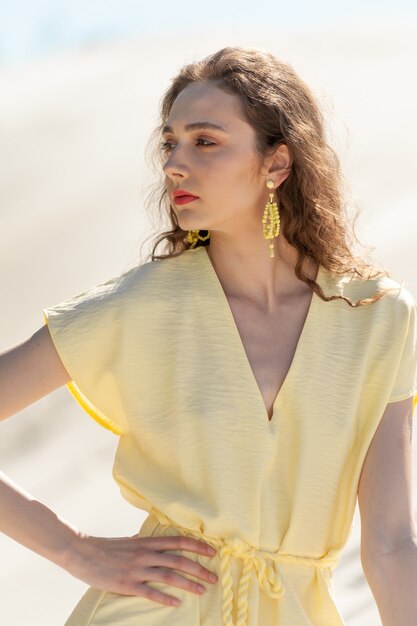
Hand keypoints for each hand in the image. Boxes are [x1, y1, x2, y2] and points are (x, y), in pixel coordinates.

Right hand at [64, 532, 218, 606]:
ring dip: (188, 583)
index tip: (213, 551)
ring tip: (202, 590)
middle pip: (179, 560)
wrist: (81, 552)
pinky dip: (165, 598)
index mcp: (147, 542)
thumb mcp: (127, 541)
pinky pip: (150, 592)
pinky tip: (176, 603)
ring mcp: (137, 569)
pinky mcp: (127, 584)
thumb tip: (147, 541)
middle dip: (199, 569)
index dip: (197, 546)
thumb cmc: (105, 547)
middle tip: (214, 577)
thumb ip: (140, 542)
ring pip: (169, 575)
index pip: (178, 542)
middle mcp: (145, 554)